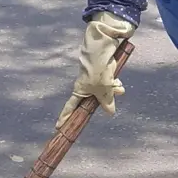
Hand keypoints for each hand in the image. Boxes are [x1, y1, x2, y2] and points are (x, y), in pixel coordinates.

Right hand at [55, 11, 135, 128]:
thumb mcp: (103, 90)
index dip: (65, 117)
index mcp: (80, 91)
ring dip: (113, 90)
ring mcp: (96, 80)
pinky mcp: (104, 74)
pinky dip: (115, 84)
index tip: (59, 127)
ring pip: (106, 92)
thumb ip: (107, 102)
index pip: (70, 107)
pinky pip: (111, 84)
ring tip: (117, 86)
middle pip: (95, 100)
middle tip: (111, 99)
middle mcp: (86, 86)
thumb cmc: (98, 72)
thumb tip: (110, 113)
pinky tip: (118, 81)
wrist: (103, 51)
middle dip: (106, 100)